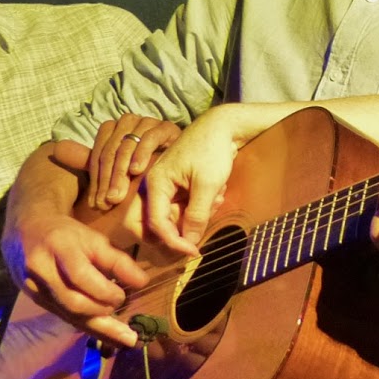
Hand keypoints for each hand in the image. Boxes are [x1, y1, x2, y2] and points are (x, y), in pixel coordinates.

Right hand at [4, 144, 147, 347]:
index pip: (98, 255)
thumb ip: (112, 251)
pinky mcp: (32, 294)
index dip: (123, 270)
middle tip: (125, 301)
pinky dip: (88, 328)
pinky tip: (111, 337)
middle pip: (82, 287)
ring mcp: (37, 278)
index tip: (142, 281)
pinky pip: (62, 316)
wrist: (21, 226)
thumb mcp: (90, 227)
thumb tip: (140, 278)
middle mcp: (50, 257)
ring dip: (101, 321)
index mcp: (68, 234)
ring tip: (126, 331)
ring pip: (71, 307)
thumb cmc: (67, 226)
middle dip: (108, 299)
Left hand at [83, 114, 180, 209]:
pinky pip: (150, 137)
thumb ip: (87, 160)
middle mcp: (129, 121)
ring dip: (121, 172)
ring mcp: (148, 122)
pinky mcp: (167, 127)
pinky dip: (142, 154)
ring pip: (127, 144)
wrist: (181, 167)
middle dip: (107, 179)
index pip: (99, 151)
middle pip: (112, 149)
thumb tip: (55, 150)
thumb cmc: (145, 171)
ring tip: (118, 195)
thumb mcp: (113, 168)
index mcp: (114, 128)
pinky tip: (137, 172)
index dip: (96, 179)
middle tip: (107, 203)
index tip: (96, 203)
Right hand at [143, 105, 253, 255]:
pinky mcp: (178, 186)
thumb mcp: (207, 185)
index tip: (194, 251)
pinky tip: (217, 192)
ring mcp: (167, 186)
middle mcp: (155, 185)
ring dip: (199, 214)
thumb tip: (189, 243)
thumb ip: (197, 215)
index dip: (174, 242)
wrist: (222, 126)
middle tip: (210, 213)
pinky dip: (201, 205)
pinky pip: (185, 206)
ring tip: (217, 197)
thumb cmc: (212, 150)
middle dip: (186, 226)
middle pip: (163, 222)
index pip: (156, 223)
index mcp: (156, 182)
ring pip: (177, 216)